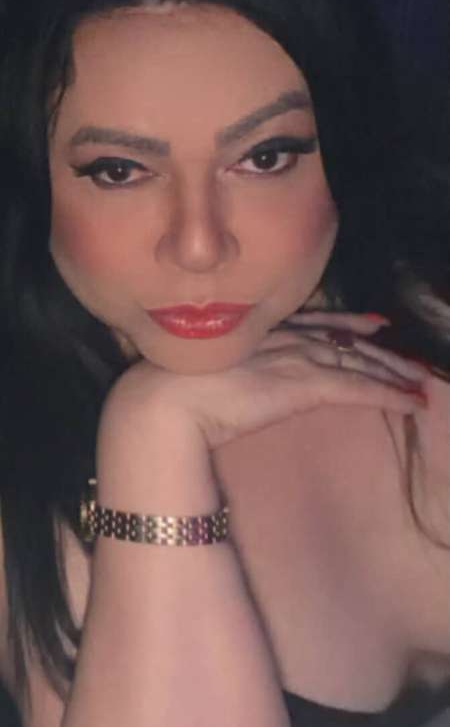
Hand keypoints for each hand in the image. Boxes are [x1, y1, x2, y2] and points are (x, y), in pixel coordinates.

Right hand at [123, 312, 426, 451]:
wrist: (161, 404)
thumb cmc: (165, 395)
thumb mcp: (200, 373)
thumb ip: (225, 372)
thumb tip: (230, 384)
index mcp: (257, 331)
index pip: (314, 322)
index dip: (348, 323)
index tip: (375, 324)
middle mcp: (282, 338)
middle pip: (345, 340)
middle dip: (383, 351)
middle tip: (413, 360)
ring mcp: (294, 359)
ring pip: (359, 363)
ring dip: (394, 374)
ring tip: (422, 384)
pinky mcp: (305, 386)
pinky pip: (358, 389)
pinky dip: (389, 395)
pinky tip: (411, 403)